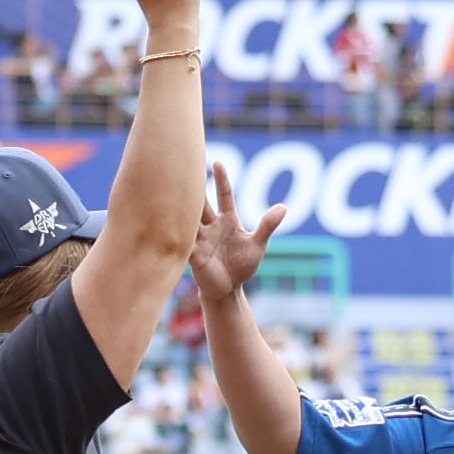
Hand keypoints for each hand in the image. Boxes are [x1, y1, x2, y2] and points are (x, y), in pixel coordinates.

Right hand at [185, 166, 288, 317]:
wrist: (228, 290)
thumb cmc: (242, 266)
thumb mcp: (258, 244)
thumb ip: (267, 225)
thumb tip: (283, 207)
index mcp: (228, 220)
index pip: (224, 195)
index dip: (222, 179)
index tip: (217, 162)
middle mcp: (211, 226)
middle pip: (202, 202)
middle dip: (194, 186)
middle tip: (186, 166)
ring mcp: (200, 239)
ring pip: (190, 217)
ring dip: (183, 205)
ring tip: (172, 187)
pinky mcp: (193, 254)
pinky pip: (184, 239)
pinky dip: (178, 231)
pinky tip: (170, 221)